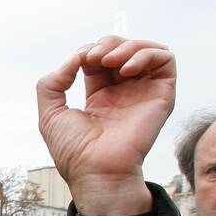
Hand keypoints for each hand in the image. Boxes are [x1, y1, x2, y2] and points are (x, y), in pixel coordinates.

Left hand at [36, 36, 173, 215]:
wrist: (96, 171)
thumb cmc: (74, 151)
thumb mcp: (50, 114)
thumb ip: (52, 84)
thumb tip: (76, 58)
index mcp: (100, 97)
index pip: (100, 58)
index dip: (88, 51)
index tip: (78, 62)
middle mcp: (124, 92)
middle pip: (122, 49)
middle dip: (106, 44)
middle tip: (93, 57)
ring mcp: (144, 92)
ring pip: (146, 49)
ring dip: (126, 46)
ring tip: (108, 59)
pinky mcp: (162, 95)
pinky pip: (165, 59)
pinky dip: (146, 54)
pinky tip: (126, 69)